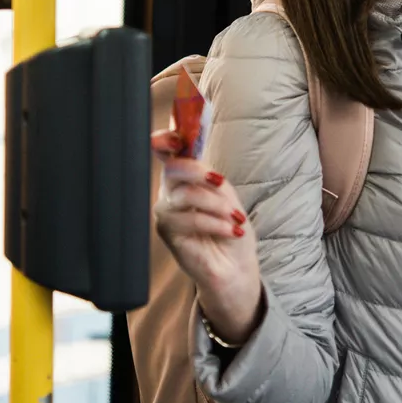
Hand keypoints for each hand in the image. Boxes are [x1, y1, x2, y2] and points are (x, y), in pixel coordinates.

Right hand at [151, 130, 263, 343]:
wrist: (235, 267)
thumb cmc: (231, 229)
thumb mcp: (226, 196)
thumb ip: (209, 176)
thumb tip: (198, 160)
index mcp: (185, 177)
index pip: (168, 150)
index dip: (166, 137)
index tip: (175, 134)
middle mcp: (171, 192)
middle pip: (174, 168)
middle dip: (198, 172)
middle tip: (220, 182)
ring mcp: (166, 212)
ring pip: (185, 195)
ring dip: (216, 205)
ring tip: (235, 218)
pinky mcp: (167, 233)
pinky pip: (189, 219)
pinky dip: (215, 222)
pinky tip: (231, 230)